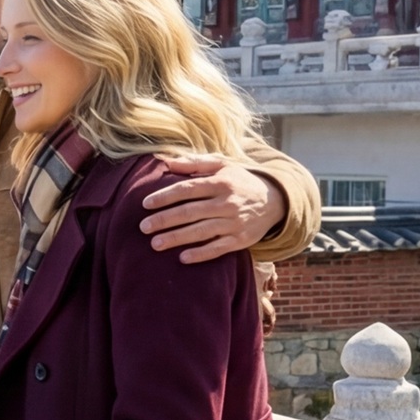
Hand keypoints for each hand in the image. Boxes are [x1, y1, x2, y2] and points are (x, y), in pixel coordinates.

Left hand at [141, 155, 282, 261]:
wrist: (275, 200)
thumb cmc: (240, 181)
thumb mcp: (222, 165)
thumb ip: (194, 163)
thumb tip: (165, 161)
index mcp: (221, 182)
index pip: (188, 189)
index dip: (165, 196)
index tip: (145, 204)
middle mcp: (227, 202)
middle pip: (191, 212)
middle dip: (165, 220)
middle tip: (143, 227)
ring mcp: (235, 223)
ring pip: (202, 231)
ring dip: (177, 238)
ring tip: (155, 244)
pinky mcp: (241, 240)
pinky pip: (219, 248)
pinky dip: (201, 254)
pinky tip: (183, 258)